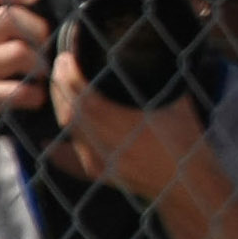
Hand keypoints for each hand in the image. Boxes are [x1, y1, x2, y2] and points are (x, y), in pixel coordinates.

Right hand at [0, 0, 50, 150]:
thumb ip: (5, 38)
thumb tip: (45, 19)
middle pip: (8, 16)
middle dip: (39, 32)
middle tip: (47, 54)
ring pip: (17, 51)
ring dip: (40, 66)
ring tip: (41, 80)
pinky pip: (14, 88)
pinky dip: (32, 95)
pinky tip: (33, 101)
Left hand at [47, 48, 211, 202]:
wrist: (190, 186)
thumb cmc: (188, 143)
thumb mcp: (179, 104)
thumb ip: (163, 78)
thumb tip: (154, 52)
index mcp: (127, 125)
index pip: (84, 96)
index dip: (70, 75)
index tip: (67, 56)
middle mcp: (108, 145)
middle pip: (70, 112)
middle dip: (60, 86)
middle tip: (60, 65)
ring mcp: (101, 161)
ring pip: (69, 131)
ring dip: (60, 107)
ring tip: (61, 88)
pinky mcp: (100, 172)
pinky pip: (70, 157)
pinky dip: (57, 146)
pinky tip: (46, 140)